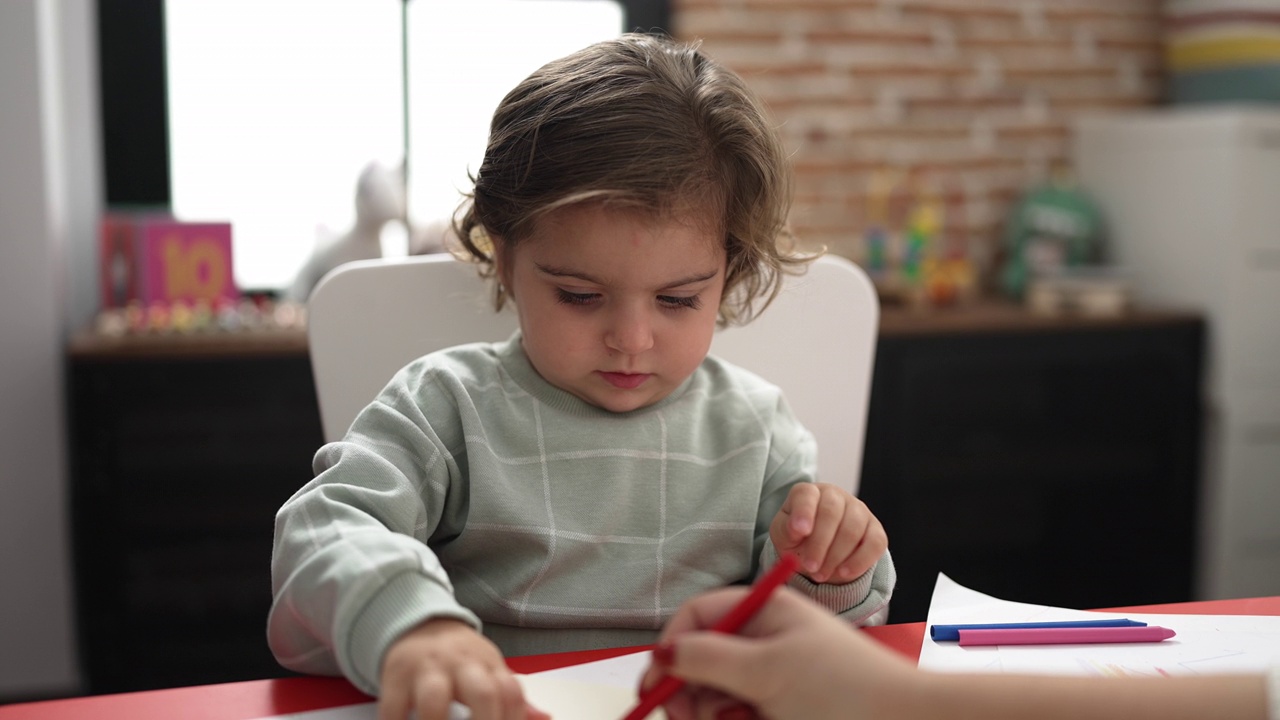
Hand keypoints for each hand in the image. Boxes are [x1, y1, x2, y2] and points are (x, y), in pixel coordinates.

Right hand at [378, 617, 548, 719]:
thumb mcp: (489, 669)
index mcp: (489, 665)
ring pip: (434, 698)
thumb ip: (513, 698)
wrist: (418, 623)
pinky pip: (394, 705)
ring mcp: (428, 669)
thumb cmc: (460, 658)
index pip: (511, 693)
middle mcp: (462, 665)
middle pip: (482, 693)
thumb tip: (544, 718)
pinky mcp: (396, 676)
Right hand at [638, 587, 915, 719]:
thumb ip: (709, 658)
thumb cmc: (843, 688)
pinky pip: (740, 710)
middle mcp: (765, 637)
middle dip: (688, 689)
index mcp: (764, 610)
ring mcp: (773, 674)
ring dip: (711, 711)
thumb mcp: (768, 669)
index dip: (671, 647)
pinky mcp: (780, 705)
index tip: (654, 685)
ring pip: (717, 693)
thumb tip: (662, 653)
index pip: (697, 616)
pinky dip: (735, 719)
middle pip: (701, 659)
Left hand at [769, 482, 886, 582]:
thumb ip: (787, 530)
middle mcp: (835, 495)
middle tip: (810, 567)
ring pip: (853, 529)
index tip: (800, 532)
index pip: (807, 494)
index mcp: (809, 493)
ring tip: (820, 574)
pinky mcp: (875, 529)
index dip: (804, 512)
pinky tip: (844, 573)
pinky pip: (875, 543)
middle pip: (831, 512)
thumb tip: (797, 529)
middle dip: (820, 543)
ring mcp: (858, 510)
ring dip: (836, 556)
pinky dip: (860, 561)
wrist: (818, 553)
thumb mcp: (784, 535)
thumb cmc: (798, 539)